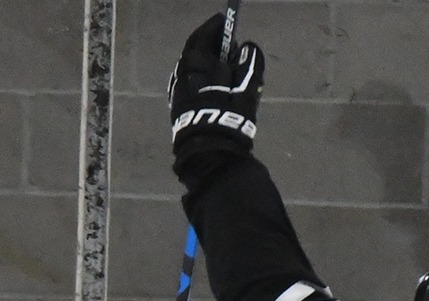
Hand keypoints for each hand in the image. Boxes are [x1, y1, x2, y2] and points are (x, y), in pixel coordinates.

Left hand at [167, 12, 263, 184]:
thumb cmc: (226, 117)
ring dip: (210, 64)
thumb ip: (249, 65)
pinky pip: (194, 84)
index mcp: (195, 64)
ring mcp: (179, 91)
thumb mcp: (245, 90)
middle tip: (230, 44)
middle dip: (213, 46)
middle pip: (197, 52)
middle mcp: (182, 73)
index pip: (203, 37)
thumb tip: (248, 47)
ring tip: (227, 67)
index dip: (215, 27)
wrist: (207, 151)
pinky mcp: (180, 107)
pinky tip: (217, 87)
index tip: (226, 21)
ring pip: (195, 69)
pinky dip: (206, 78)